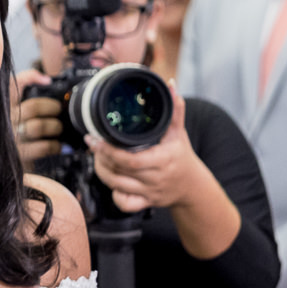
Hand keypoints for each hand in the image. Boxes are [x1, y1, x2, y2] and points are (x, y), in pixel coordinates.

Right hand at [12, 68, 61, 167]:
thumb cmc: (9, 135)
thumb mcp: (10, 112)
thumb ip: (22, 92)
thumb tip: (45, 79)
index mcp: (2, 108)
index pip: (13, 85)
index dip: (30, 78)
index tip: (47, 81)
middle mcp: (4, 122)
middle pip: (33, 107)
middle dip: (52, 108)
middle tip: (57, 110)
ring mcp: (11, 139)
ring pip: (39, 127)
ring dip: (54, 127)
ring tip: (57, 128)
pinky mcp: (19, 155)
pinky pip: (43, 147)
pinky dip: (55, 146)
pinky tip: (58, 146)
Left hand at [86, 85, 202, 212]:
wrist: (192, 186)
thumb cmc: (181, 156)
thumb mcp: (178, 132)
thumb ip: (174, 108)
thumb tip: (170, 84)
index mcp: (163, 160)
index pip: (130, 160)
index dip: (108, 151)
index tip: (94, 139)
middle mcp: (156, 178)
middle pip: (119, 172)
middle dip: (101, 158)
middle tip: (94, 145)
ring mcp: (150, 193)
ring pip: (117, 186)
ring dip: (102, 172)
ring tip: (98, 158)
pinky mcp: (145, 203)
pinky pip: (124, 203)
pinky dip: (115, 194)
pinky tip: (112, 181)